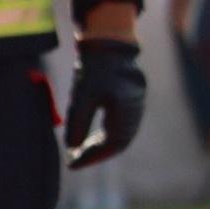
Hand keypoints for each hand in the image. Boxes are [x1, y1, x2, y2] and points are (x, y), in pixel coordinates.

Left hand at [66, 35, 147, 167]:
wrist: (110, 45)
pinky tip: (93, 138)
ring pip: (123, 135)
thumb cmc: (94, 68)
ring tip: (82, 151)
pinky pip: (124, 127)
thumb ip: (78, 122)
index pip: (112, 143)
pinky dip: (108, 136)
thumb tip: (72, 148)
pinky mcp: (133, 102)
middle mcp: (135, 108)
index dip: (93, 156)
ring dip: (103, 147)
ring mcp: (137, 105)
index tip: (74, 163)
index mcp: (124, 107)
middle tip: (76, 160)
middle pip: (120, 142)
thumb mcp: (81, 95)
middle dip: (97, 154)